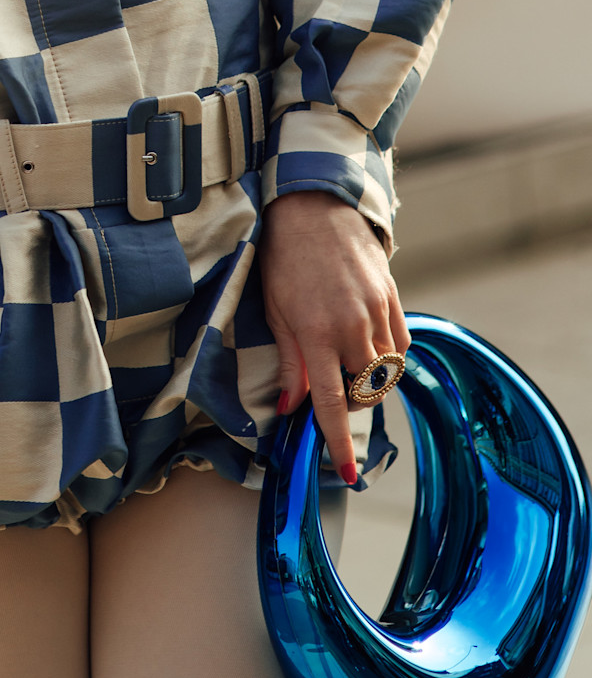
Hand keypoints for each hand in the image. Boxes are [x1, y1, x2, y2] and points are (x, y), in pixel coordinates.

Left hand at [259, 190, 409, 485]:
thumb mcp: (276, 310)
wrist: (315, 207)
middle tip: (332, 394)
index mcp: (315, 333)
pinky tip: (371, 349)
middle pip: (365, 392)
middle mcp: (351, 327)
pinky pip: (402, 345)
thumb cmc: (285, 258)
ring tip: (348, 369)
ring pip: (387, 373)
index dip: (337, 440)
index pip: (330, 402)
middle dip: (351, 404)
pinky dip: (390, 357)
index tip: (346, 470)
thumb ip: (289, 361)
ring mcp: (377, 312)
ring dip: (369, 383)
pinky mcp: (394, 298)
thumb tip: (292, 405)